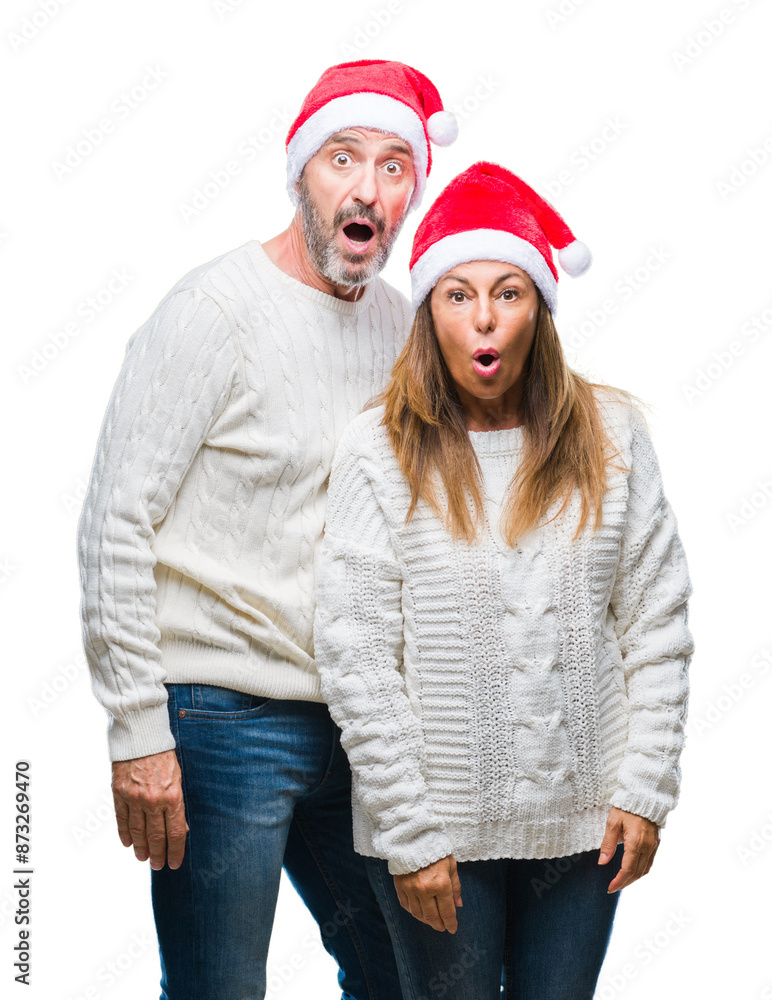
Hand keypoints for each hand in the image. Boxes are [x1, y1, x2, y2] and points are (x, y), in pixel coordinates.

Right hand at [111, 749, 187, 869]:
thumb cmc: (164, 756)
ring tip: (143, 858)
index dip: (175, 851)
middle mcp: (153, 801)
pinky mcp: (119, 794)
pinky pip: (122, 820)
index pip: (175, 832)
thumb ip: (178, 804)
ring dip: (141, 848)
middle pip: (156, 836)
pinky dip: (125, 834)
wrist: (142, 737)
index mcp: (172, 796)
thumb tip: (182, 828)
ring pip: (138, 832)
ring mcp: (134, 798)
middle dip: (158, 854)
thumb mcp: (179, 778)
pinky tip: (128, 843)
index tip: (174, 863)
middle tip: (158, 866)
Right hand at [393, 854, 461, 932]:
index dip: (451, 922)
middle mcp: (426, 889)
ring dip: (426, 921)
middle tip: (442, 927)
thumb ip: (455, 886)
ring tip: (432, 921)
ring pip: (418, 913)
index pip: (447, 911)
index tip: (453, 928)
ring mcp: (411, 889)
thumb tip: (458, 904)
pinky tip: (419, 912)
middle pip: (432, 916)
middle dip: (439, 924)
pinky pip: (406, 905)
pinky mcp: (400, 886)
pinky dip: (413, 912)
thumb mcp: (451, 865)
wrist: (413, 837)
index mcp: (441, 884)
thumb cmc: (436, 850)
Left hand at [599, 806, 659, 892]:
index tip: (609, 888)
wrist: (645, 795)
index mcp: (636, 843)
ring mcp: (654, 846)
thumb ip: (608, 843)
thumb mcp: (613, 822)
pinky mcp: (656, 843)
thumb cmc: (626, 807)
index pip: (628, 869)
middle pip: (637, 873)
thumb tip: (602, 862)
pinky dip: (641, 870)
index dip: (618, 881)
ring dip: (634, 878)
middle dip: (625, 883)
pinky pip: (650, 862)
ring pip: (645, 869)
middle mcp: (647, 847)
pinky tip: (632, 870)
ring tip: (621, 881)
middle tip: (613, 887)